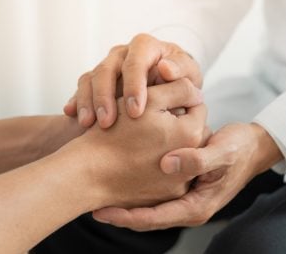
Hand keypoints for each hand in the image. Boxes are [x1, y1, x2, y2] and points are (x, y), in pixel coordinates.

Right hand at [63, 34, 202, 127]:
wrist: (170, 87)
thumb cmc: (182, 80)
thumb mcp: (188, 75)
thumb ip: (181, 71)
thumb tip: (165, 68)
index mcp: (146, 47)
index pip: (135, 61)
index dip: (134, 85)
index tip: (136, 111)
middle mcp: (123, 53)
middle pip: (107, 69)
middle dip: (105, 96)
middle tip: (107, 122)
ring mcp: (107, 65)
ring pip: (90, 78)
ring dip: (88, 102)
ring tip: (88, 124)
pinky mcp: (96, 80)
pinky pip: (81, 88)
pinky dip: (77, 102)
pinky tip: (74, 117)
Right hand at [66, 78, 208, 209]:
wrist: (88, 173)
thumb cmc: (115, 132)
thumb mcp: (149, 99)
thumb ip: (180, 88)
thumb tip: (197, 92)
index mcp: (192, 134)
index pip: (197, 106)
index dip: (179, 98)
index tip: (161, 100)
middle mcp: (192, 162)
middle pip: (192, 131)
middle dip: (178, 121)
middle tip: (153, 118)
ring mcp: (179, 183)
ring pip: (182, 152)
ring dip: (170, 142)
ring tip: (145, 138)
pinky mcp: (165, 196)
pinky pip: (170, 174)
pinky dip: (159, 164)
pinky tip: (140, 158)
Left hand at [92, 123, 282, 228]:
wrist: (253, 147)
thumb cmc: (239, 148)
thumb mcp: (222, 151)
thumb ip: (198, 159)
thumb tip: (168, 165)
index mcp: (197, 206)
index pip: (154, 219)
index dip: (127, 216)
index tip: (101, 210)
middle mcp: (188, 207)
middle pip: (147, 217)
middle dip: (119, 212)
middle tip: (90, 204)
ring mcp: (184, 197)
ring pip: (149, 206)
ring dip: (125, 201)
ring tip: (98, 193)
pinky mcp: (182, 186)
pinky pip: (155, 193)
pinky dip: (137, 189)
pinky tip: (121, 175)